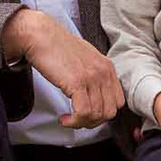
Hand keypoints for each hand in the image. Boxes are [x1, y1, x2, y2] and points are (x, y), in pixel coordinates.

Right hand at [5, 7, 122, 128]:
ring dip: (80, 123)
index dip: (102, 113)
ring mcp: (92, 77)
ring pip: (96, 115)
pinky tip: (63, 118)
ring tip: (68, 119)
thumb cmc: (58, 48)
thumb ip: (94, 76)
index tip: (87, 114)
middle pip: (109, 112)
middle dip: (92, 122)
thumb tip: (95, 97)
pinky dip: (73, 122)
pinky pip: (83, 113)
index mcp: (108, 67)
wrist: (42, 36)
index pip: (117, 102)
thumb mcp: (85, 60)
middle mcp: (104, 72)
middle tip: (77, 120)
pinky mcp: (78, 82)